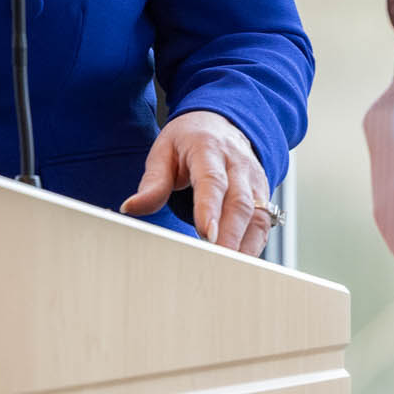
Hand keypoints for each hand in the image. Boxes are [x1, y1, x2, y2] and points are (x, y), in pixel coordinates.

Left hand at [119, 111, 272, 253]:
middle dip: (230, 236)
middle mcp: (238, 165)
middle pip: (239, 203)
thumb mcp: (164, 151)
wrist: (222, 122)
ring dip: (244, 246)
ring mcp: (254, 181)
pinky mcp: (263, 196)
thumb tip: (131, 207)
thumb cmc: (190, 139)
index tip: (207, 234)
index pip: (212, 180)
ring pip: (257, 216)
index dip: (210, 208)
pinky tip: (239, 264)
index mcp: (209, 149)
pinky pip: (263, 224)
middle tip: (216, 263)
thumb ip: (152, 182)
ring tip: (228, 271)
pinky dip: (253, 246)